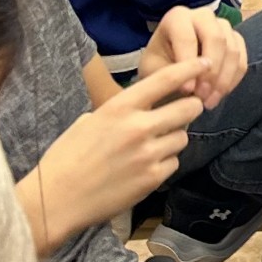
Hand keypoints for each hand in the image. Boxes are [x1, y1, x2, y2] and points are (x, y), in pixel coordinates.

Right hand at [29, 62, 205, 235]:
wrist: (57, 199)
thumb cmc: (66, 157)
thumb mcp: (90, 121)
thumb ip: (121, 112)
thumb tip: (144, 108)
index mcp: (120, 107)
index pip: (166, 79)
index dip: (191, 67)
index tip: (205, 62)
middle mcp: (139, 127)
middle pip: (188, 108)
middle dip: (190, 108)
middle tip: (182, 112)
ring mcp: (149, 154)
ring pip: (183, 137)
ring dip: (174, 139)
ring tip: (152, 146)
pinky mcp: (153, 178)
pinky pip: (174, 162)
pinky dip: (165, 162)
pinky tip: (144, 167)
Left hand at [142, 7, 247, 110]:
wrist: (170, 67)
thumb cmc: (159, 65)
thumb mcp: (154, 69)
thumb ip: (169, 74)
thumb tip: (191, 88)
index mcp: (177, 17)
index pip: (188, 37)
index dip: (188, 64)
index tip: (186, 91)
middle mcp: (203, 15)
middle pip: (216, 38)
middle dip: (211, 71)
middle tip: (202, 97)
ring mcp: (223, 26)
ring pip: (232, 50)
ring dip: (223, 80)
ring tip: (209, 101)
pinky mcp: (236, 40)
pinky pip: (242, 60)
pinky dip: (233, 80)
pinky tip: (219, 95)